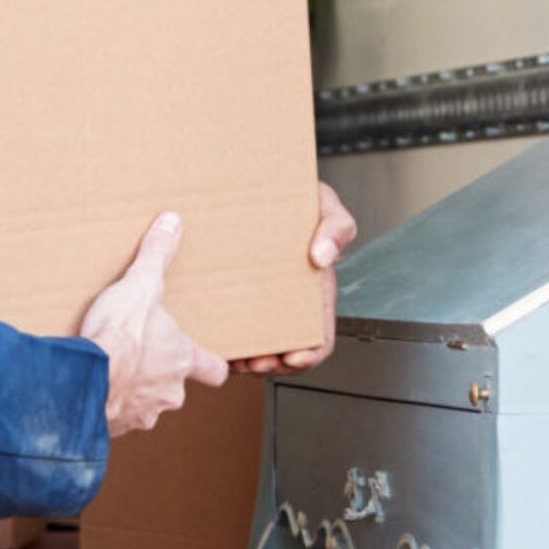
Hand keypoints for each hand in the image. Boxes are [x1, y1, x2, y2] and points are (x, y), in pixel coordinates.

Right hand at [82, 213, 228, 437]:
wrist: (85, 378)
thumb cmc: (119, 336)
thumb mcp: (141, 284)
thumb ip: (156, 255)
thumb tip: (172, 223)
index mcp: (181, 359)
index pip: (214, 370)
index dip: (211, 365)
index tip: (207, 361)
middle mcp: (169, 392)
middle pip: (174, 388)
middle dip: (156, 375)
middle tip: (137, 357)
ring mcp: (142, 413)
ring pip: (144, 405)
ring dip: (129, 391)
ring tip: (110, 371)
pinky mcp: (114, 426)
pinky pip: (113, 418)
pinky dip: (104, 405)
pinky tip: (90, 387)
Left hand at [234, 181, 357, 375]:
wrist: (256, 184)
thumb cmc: (298, 197)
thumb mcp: (326, 204)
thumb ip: (336, 226)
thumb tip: (322, 256)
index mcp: (313, 292)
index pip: (319, 338)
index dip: (309, 355)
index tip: (292, 357)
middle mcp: (286, 303)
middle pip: (283, 352)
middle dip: (269, 364)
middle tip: (252, 361)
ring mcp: (257, 302)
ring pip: (253, 347)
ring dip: (243, 360)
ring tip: (230, 356)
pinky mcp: (230, 296)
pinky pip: (227, 328)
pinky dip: (222, 341)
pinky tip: (212, 339)